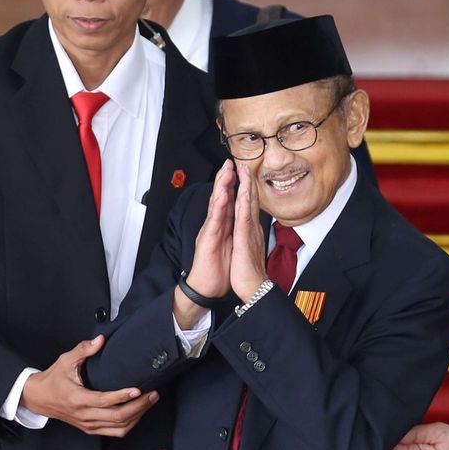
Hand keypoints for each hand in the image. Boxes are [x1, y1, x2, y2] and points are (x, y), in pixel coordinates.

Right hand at [20, 336, 158, 435]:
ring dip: (137, 416)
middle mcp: (84, 415)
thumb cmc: (53, 380)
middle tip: (153, 394)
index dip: (123, 396)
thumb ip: (83, 350)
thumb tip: (100, 340)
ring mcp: (88, 424)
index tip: (138, 389)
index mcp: (78, 399)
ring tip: (150, 402)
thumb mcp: (65, 361)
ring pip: (118, 428)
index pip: (104, 401)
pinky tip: (138, 413)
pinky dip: (129, 424)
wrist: (38, 399)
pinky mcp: (90, 429)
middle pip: (117, 417)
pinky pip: (114, 432)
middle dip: (139, 406)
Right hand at [182, 161, 235, 298]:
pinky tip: (222, 195)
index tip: (239, 171)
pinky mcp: (208, 239)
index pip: (228, 202)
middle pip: (220, 198)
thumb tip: (241, 223)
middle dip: (225, 179)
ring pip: (216, 205)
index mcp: (222, 226)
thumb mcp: (230, 246)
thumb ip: (234, 232)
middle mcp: (215, 225)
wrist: (207, 287)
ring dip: (220, 187)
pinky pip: (214, 220)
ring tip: (225, 171)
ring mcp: (210, 231)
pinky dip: (218, 207)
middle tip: (229, 162)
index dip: (233, 186)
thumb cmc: (218, 269)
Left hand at [229, 162, 267, 300]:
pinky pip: (244, 219)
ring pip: (249, 205)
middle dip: (247, 181)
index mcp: (250, 230)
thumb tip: (252, 230)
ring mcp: (250, 232)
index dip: (246, 189)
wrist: (254, 288)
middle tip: (245, 163)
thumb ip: (251, 237)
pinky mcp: (246, 240)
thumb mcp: (249, 250)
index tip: (244, 174)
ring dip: (247, 186)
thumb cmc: (250, 272)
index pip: (248, 206)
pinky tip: (244, 192)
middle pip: (250, 200)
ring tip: (245, 170)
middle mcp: (252, 228)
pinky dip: (244, 204)